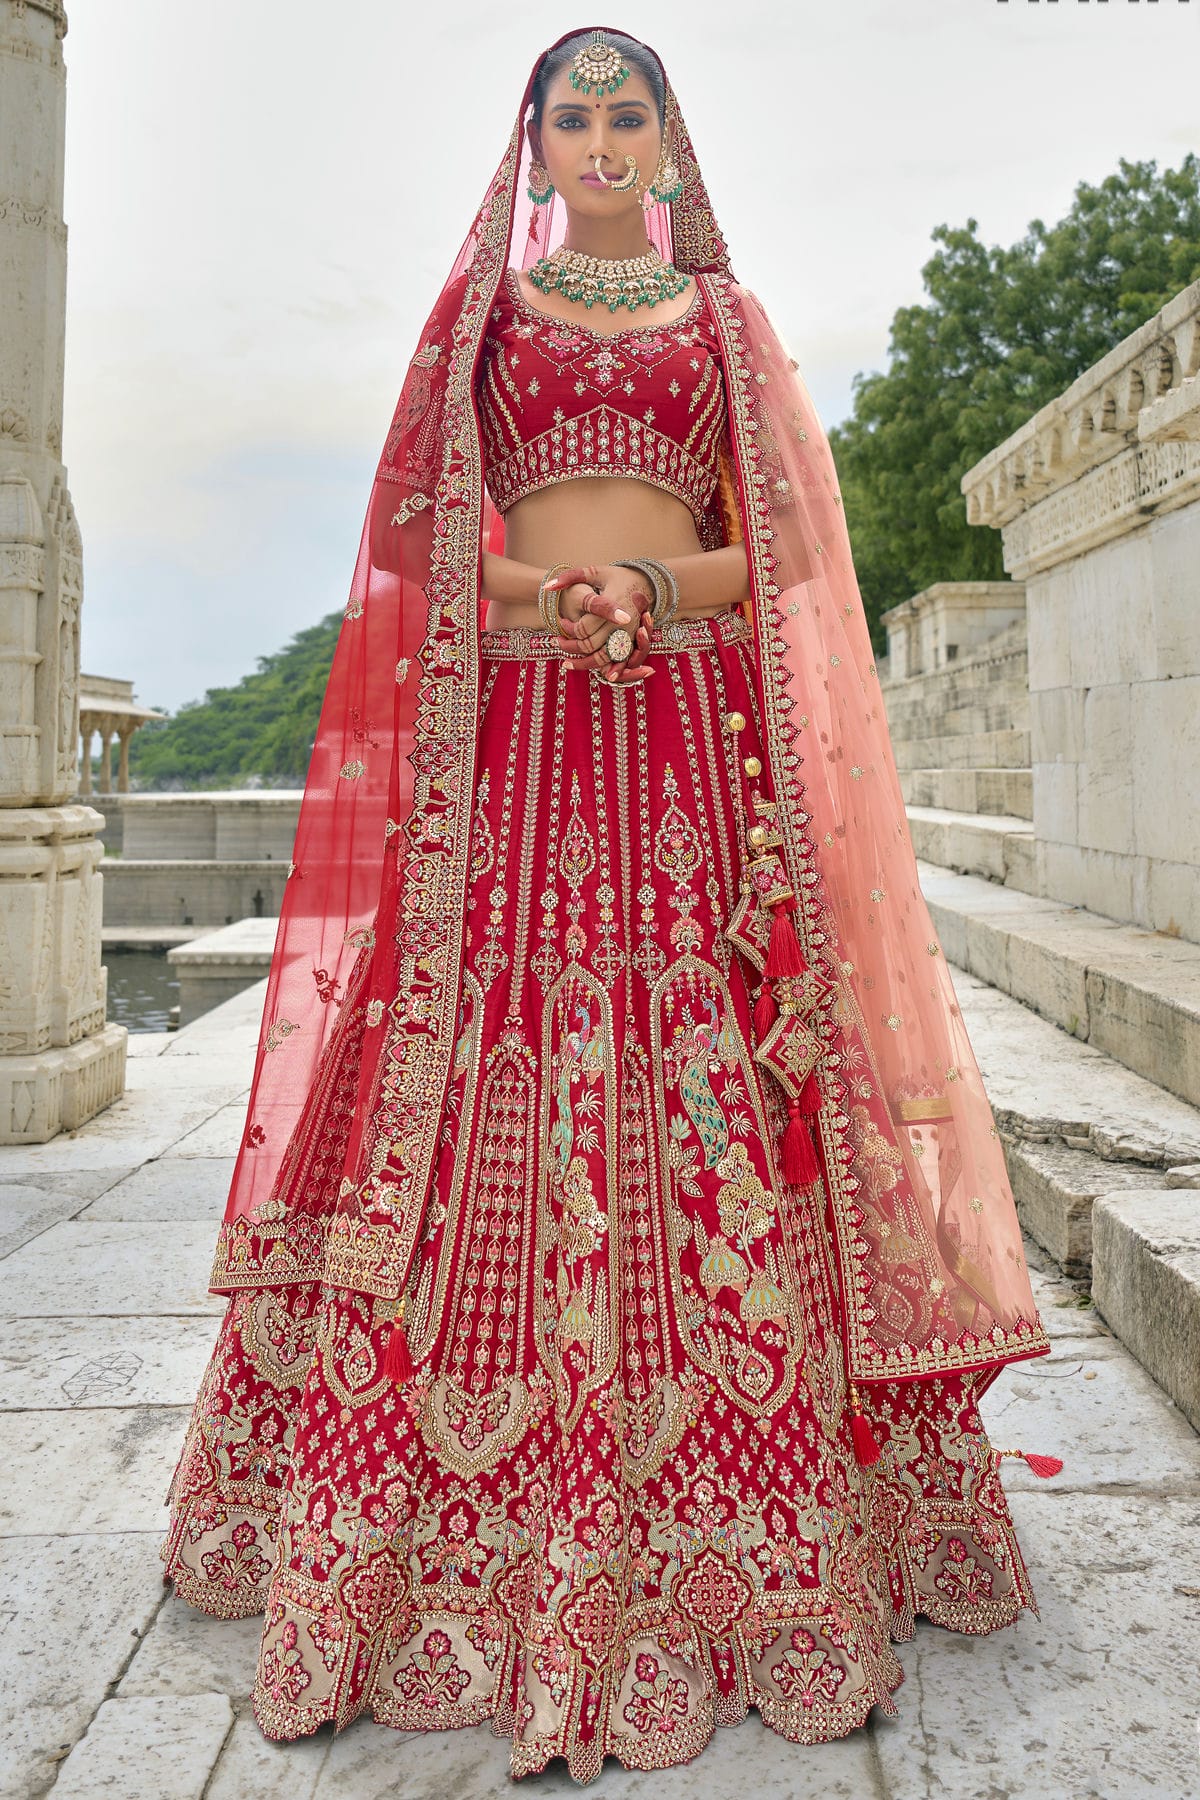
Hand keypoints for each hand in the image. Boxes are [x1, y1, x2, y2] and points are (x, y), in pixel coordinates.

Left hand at [545, 563, 656, 683]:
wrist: (647, 585)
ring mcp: (628, 635)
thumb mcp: (595, 572)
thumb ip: (570, 577)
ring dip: (581, 663)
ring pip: (601, 658)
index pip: (585, 626)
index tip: (561, 621)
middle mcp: (622, 623)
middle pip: (590, 644)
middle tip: (558, 640)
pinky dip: (600, 669)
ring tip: (565, 662)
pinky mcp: (631, 643)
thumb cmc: (617, 577)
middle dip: (570, 646)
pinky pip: (614, 662)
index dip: (569, 628)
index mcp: (613, 604)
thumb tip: (547, 587)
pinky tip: (587, 668)